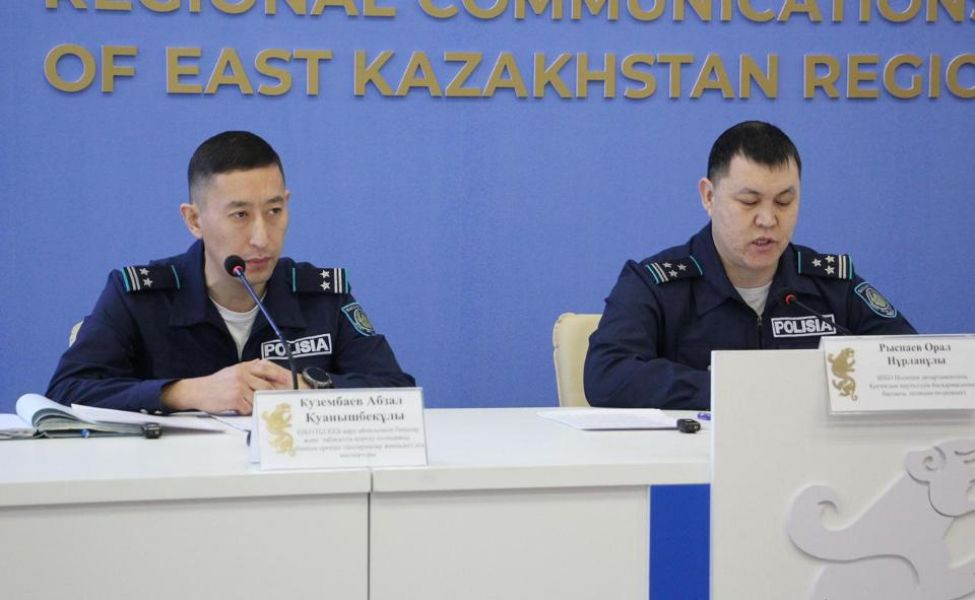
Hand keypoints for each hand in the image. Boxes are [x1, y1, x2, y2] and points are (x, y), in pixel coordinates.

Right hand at [161, 359, 296, 414]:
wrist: (197, 391)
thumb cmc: (216, 383)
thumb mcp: (233, 370)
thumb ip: (249, 368)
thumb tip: (264, 364)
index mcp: (244, 367)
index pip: (267, 368)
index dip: (281, 375)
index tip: (292, 380)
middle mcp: (243, 375)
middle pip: (266, 386)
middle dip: (272, 395)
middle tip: (280, 402)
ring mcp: (239, 387)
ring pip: (258, 398)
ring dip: (256, 404)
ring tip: (248, 405)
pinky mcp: (235, 399)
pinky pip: (248, 408)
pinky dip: (245, 410)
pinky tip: (238, 408)